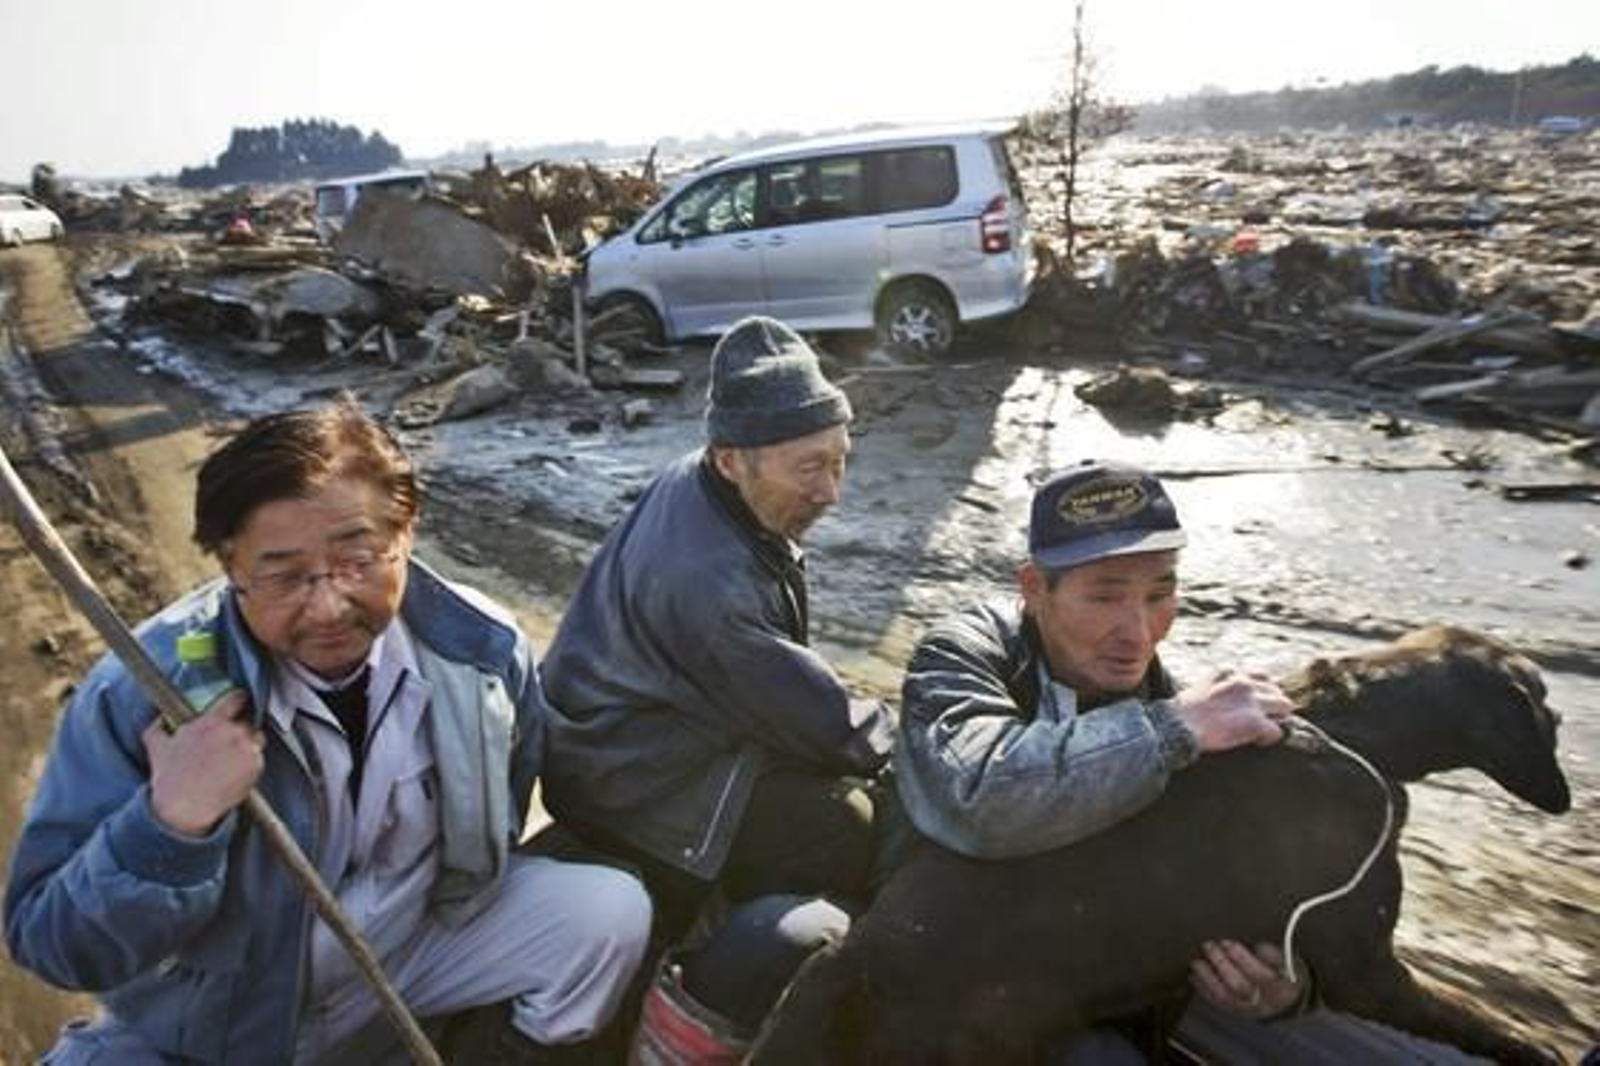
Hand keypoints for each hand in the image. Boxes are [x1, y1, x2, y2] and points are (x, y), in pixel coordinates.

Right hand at [143, 692, 264, 836]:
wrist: (185, 807)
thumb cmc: (170, 778)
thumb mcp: (156, 745)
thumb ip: (159, 725)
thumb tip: (162, 717)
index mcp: (212, 722)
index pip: (236, 698)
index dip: (238, 699)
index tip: (239, 701)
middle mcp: (234, 732)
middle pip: (246, 722)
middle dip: (238, 730)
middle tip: (227, 744)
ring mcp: (247, 749)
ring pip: (256, 739)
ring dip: (248, 745)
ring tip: (230, 760)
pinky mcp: (256, 766)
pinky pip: (259, 758)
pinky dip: (250, 763)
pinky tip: (234, 773)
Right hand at [1171, 671, 1294, 753]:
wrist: (1176, 727)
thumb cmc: (1180, 714)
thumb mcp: (1200, 689)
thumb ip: (1218, 688)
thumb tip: (1225, 702)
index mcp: (1228, 672)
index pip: (1259, 677)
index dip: (1260, 692)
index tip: (1255, 704)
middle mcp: (1244, 682)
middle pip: (1276, 690)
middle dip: (1273, 704)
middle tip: (1265, 719)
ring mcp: (1251, 702)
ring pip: (1284, 706)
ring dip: (1276, 718)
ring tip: (1264, 730)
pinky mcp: (1255, 722)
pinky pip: (1277, 731)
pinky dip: (1269, 739)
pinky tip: (1258, 743)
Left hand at [1191, 940, 1304, 1020]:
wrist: (1285, 999)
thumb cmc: (1284, 972)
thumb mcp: (1288, 961)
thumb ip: (1271, 953)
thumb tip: (1250, 942)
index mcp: (1282, 988)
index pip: (1263, 976)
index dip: (1244, 959)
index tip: (1229, 942)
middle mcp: (1263, 1002)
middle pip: (1240, 987)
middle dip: (1222, 964)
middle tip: (1210, 945)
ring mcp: (1247, 1009)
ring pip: (1224, 996)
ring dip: (1207, 975)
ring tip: (1197, 958)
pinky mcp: (1233, 1011)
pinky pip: (1214, 1001)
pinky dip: (1201, 986)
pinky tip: (1194, 973)